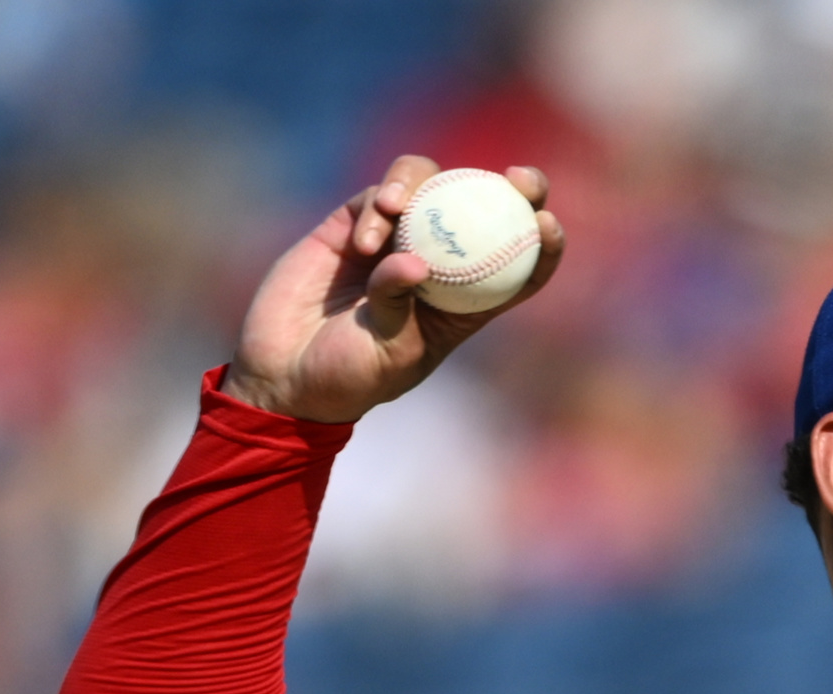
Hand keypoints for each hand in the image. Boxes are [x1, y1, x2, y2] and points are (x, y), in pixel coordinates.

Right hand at [222, 155, 561, 428]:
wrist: (286, 370)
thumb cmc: (350, 376)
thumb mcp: (388, 353)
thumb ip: (398, 304)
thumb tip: (414, 259)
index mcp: (467, 304)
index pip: (521, 267)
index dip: (543, 243)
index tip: (546, 223)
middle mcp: (441, 263)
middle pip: (490, 210)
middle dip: (513, 187)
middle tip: (513, 178)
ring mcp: (400, 237)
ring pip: (432, 184)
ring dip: (420, 185)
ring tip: (393, 208)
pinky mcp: (356, 221)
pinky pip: (379, 196)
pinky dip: (376, 207)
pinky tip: (363, 240)